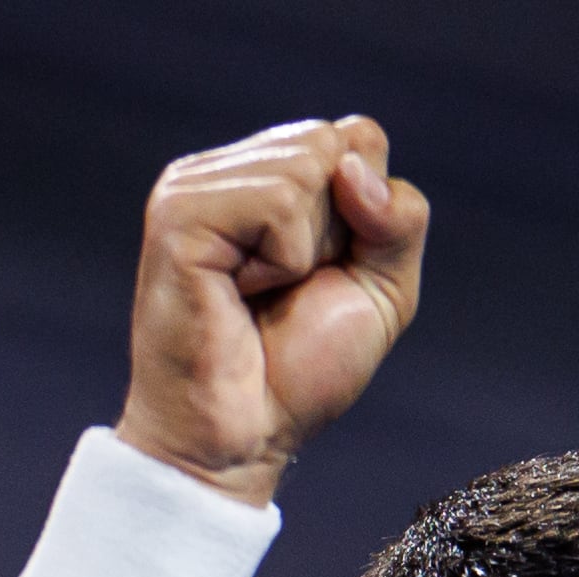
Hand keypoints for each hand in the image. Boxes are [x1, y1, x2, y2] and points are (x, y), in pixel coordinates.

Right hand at [117, 117, 429, 505]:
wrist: (241, 439)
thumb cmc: (299, 372)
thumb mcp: (383, 290)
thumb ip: (400, 218)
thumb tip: (354, 166)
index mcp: (265, 176)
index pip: (358, 136)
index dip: (368, 215)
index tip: (320, 276)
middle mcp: (225, 171)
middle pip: (335, 143)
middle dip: (338, 231)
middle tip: (287, 290)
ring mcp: (193, 187)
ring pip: (307, 167)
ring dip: (306, 251)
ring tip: (258, 295)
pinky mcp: (178, 214)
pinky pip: (278, 203)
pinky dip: (283, 262)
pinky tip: (239, 295)